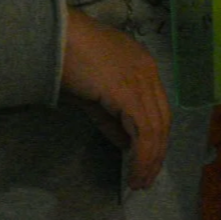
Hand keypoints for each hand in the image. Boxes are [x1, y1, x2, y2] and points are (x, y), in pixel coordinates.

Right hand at [61, 7, 171, 189]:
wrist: (57, 37)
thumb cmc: (69, 57)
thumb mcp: (94, 93)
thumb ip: (112, 118)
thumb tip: (126, 144)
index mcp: (143, 65)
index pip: (159, 106)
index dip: (156, 136)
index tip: (148, 160)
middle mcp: (149, 72)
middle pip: (163, 119)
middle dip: (157, 152)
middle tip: (146, 179)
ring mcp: (142, 81)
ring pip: (156, 129)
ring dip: (149, 160)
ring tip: (139, 182)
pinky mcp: (130, 94)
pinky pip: (143, 131)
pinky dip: (142, 155)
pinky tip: (133, 172)